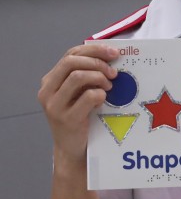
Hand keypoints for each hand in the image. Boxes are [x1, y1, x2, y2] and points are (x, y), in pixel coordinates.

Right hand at [38, 44, 119, 163]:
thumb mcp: (79, 93)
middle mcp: (47, 90)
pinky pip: (88, 96)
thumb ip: (87, 75)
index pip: (71, 54)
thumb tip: (110, 56)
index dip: (94, 50)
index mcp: (51, 80)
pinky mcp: (66, 118)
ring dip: (99, 78)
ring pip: (78, 77)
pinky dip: (100, 94)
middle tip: (113, 73)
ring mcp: (54, 105)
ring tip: (109, 87)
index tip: (114, 53)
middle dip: (97, 62)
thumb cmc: (81, 117)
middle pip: (72, 62)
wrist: (73, 148)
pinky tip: (103, 101)